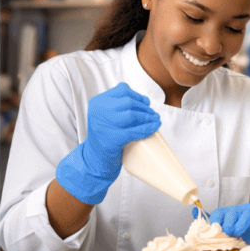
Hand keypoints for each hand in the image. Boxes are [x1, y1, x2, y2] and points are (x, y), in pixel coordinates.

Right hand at [55, 83, 160, 204]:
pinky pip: (134, 131)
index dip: (137, 95)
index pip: (122, 90)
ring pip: (132, 114)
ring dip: (148, 116)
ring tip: (156, 120)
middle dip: (145, 107)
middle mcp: (98, 111)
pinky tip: (155, 127)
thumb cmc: (104, 138)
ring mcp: (103, 125)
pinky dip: (148, 128)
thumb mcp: (105, 117)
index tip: (146, 103)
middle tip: (153, 114)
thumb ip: (118, 106)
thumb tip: (145, 101)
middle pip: (128, 101)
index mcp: (97, 102)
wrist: (93, 160)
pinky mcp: (111, 139)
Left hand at [209, 204, 249, 244]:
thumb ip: (217, 231)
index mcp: (228, 214)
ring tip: (238, 234)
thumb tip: (202, 223)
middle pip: (232, 212)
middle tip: (229, 234)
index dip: (215, 222)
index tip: (216, 232)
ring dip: (241, 224)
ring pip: (246, 213)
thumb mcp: (228, 238)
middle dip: (228, 224)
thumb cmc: (243, 239)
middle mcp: (240, 210)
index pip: (218, 214)